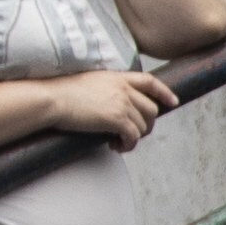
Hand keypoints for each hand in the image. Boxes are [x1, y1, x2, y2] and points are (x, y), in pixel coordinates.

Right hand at [49, 64, 178, 145]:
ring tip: (118, 142)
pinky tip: (115, 147)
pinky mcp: (116, 118)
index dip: (164, 92)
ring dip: (134, 138)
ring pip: (144, 125)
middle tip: (131, 135)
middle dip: (146, 125)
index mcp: (117, 77)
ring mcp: (121, 103)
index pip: (149, 81)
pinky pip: (133, 137)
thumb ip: (106, 91)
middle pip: (151, 109)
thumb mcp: (89, 83)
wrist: (52, 98)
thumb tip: (110, 108)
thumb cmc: (62, 93)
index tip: (173, 102)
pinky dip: (128, 145)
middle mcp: (123, 88)